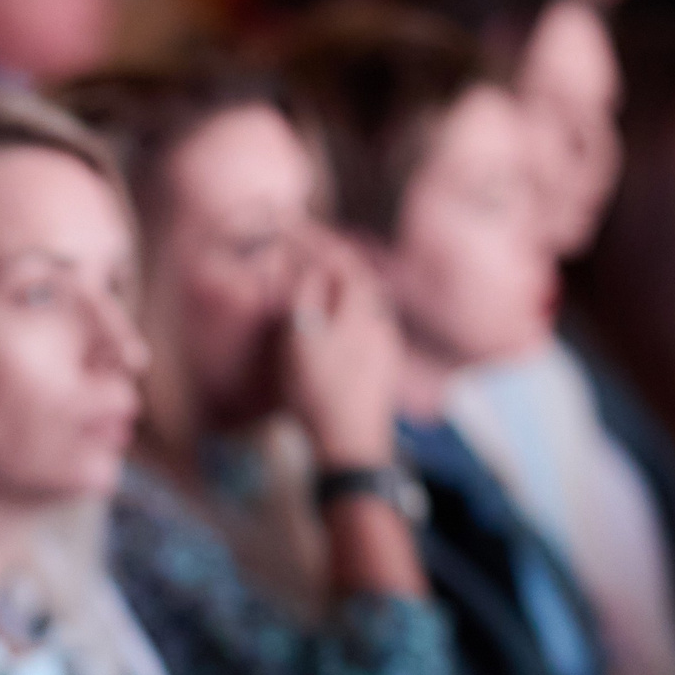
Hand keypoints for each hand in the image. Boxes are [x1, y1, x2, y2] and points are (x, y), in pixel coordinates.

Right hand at [281, 230, 403, 471]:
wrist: (349, 448)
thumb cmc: (319, 394)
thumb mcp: (301, 339)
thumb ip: (305, 296)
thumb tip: (308, 267)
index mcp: (361, 309)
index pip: (340, 260)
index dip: (314, 241)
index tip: (290, 226)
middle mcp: (380, 323)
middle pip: (356, 280)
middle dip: (330, 261)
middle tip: (304, 250)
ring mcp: (383, 349)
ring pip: (362, 305)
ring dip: (337, 290)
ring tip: (313, 286)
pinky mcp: (380, 372)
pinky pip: (362, 328)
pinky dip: (342, 315)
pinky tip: (331, 329)